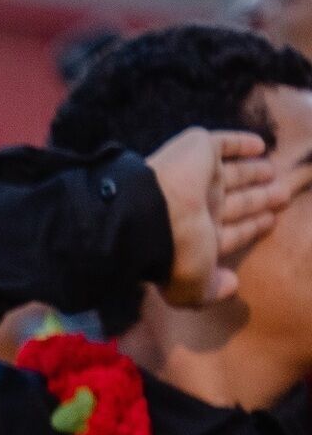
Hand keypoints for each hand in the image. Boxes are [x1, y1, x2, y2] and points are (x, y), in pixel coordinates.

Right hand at [148, 125, 299, 304]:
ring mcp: (199, 177)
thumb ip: (212, 291)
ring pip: (235, 174)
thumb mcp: (193, 285)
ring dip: (255, 173)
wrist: (151, 211)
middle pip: (237, 201)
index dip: (251, 227)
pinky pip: (225, 143)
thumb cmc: (175, 250)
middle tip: (283, 196)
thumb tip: (233, 286)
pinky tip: (259, 146)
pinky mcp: (199, 149)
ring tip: (274, 173)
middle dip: (259, 200)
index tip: (270, 222)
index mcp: (197, 236)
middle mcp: (199, 206)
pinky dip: (243, 143)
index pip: (231, 230)